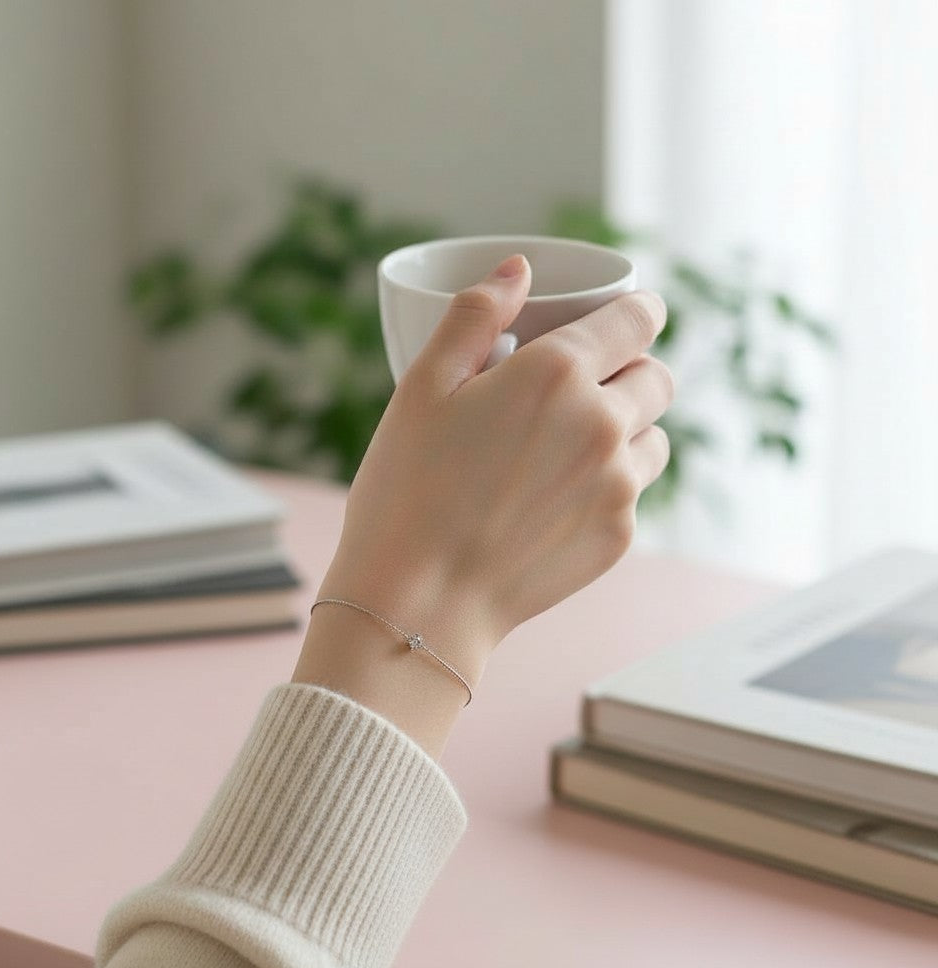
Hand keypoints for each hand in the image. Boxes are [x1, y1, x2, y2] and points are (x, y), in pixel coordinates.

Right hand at [320, 254, 672, 660]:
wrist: (420, 601)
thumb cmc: (407, 490)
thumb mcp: (421, 386)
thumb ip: (473, 315)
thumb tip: (519, 267)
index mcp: (556, 373)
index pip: (638, 318)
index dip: (637, 311)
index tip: (627, 318)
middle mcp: (603, 423)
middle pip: (658, 377)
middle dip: (632, 371)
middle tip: (587, 388)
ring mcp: (618, 485)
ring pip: (655, 437)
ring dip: (628, 430)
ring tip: (571, 450)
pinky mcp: (618, 536)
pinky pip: (634, 493)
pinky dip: (609, 486)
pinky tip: (554, 502)